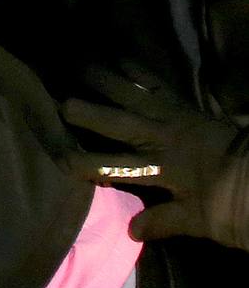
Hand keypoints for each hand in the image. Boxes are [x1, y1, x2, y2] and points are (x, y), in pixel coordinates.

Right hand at [66, 70, 248, 251]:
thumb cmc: (232, 204)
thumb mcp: (200, 221)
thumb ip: (164, 221)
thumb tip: (130, 229)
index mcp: (161, 169)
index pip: (113, 167)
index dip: (83, 164)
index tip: (57, 160)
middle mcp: (161, 138)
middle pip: (117, 123)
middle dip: (86, 113)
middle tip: (56, 101)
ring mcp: (173, 117)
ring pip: (133, 95)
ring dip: (105, 81)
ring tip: (78, 65)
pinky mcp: (186, 106)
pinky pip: (157, 84)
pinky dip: (138, 71)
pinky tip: (121, 58)